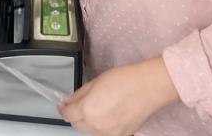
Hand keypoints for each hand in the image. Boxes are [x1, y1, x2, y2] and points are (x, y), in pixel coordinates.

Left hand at [58, 57, 178, 135]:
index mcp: (87, 111)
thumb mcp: (94, 82)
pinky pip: (105, 133)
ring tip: (98, 108)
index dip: (63, 108)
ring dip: (89, 122)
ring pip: (91, 131)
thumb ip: (79, 95)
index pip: (67, 115)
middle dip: (75, 115)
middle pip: (78, 125)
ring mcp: (110, 133)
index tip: (64, 104)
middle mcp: (96, 126)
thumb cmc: (123, 80)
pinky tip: (109, 114)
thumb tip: (68, 101)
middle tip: (79, 104)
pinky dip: (103, 126)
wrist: (148, 87)